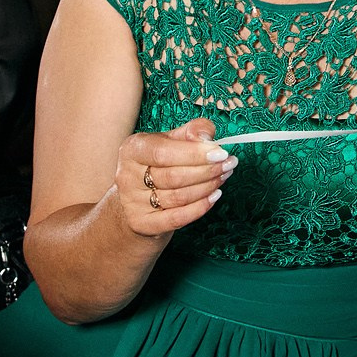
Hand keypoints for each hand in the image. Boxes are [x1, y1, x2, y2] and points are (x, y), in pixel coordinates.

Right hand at [111, 119, 231, 237]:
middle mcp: (127, 176)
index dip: (195, 153)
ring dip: (207, 187)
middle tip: (229, 164)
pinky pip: (177, 218)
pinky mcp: (142, 223)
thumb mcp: (170, 141)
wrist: (136, 200)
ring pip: (178, 197)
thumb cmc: (157, 165)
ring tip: (224, 176)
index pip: (163, 152)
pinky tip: (215, 196)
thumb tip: (206, 136)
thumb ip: (189, 132)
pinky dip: (200, 207)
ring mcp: (132, 203)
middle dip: (207, 170)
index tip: (221, 152)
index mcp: (132, 150)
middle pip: (173, 176)